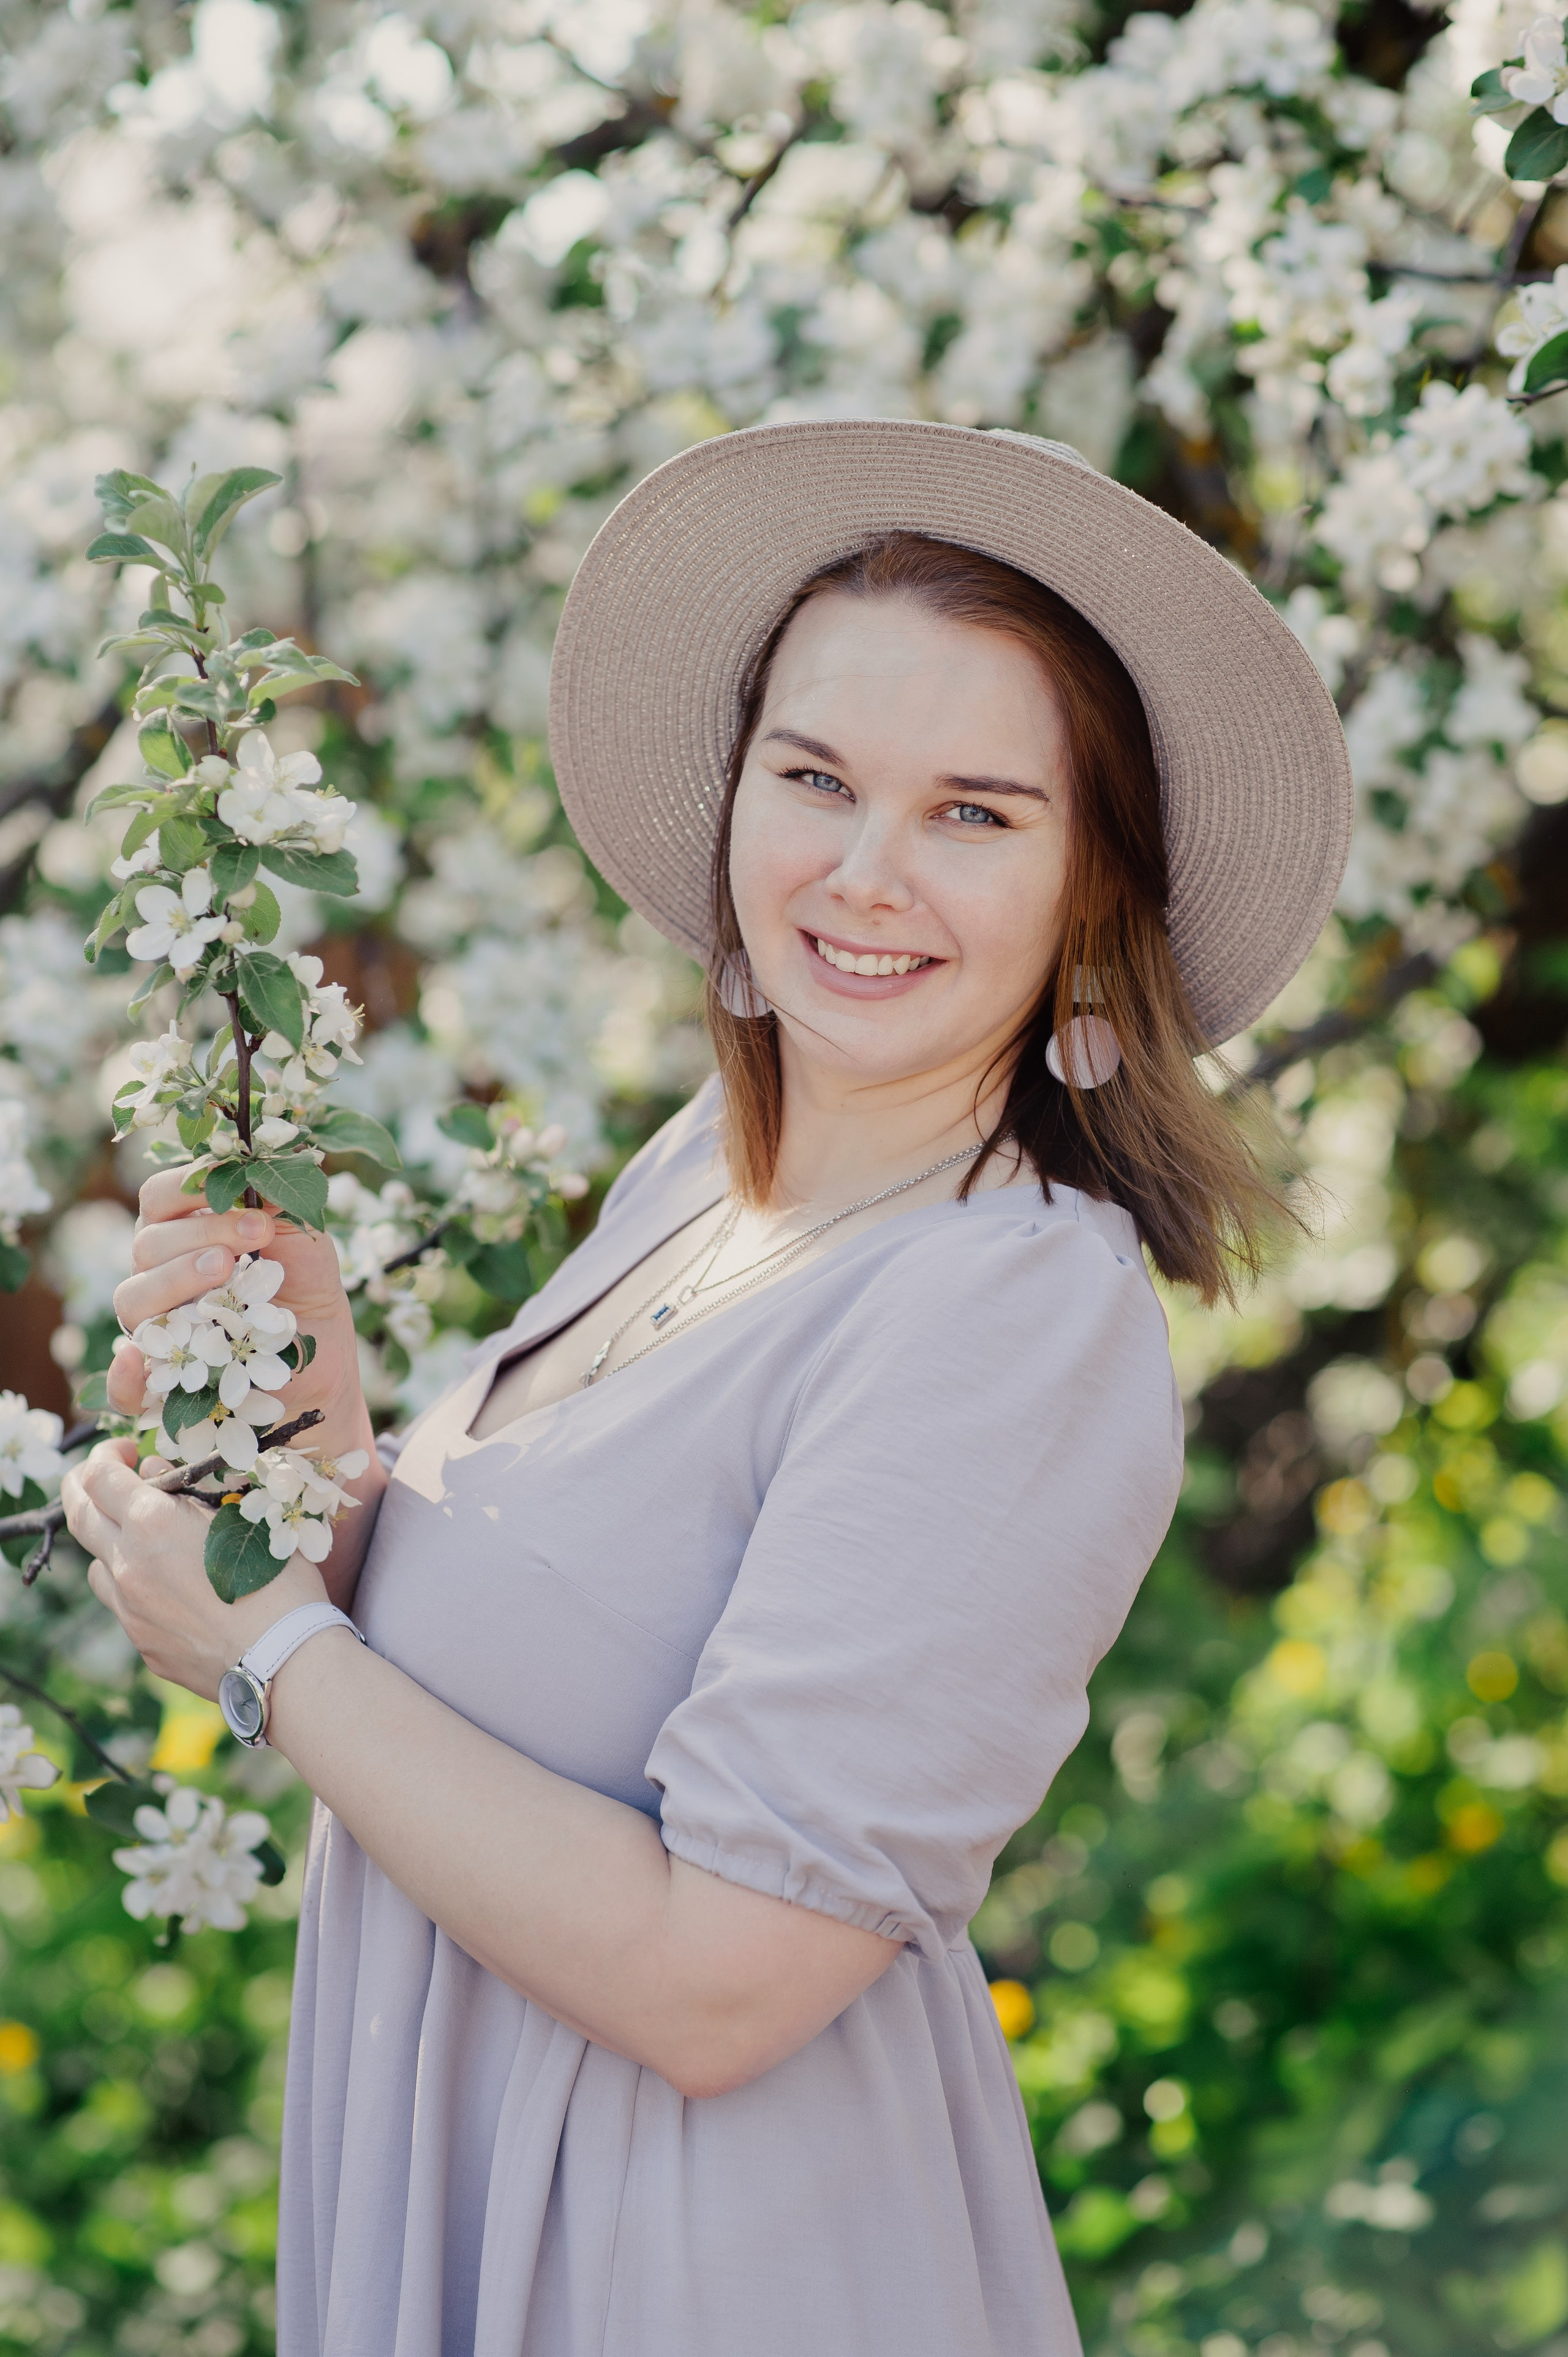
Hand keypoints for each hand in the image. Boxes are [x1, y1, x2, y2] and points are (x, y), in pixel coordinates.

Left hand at [61, 1439, 327, 1700]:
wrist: (285, 1658)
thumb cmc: (278, 1579)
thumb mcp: (242, 1517)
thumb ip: (188, 1493)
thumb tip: (153, 1472)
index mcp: (152, 1523)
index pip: (99, 1476)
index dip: (106, 1454)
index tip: (125, 1451)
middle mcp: (128, 1565)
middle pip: (78, 1515)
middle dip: (83, 1487)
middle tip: (100, 1477)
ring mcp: (129, 1610)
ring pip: (97, 1565)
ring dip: (110, 1543)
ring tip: (145, 1541)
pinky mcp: (143, 1644)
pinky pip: (124, 1605)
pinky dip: (135, 1586)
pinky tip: (174, 1590)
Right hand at [107, 1167, 361, 1437]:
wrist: (326, 1360)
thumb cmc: (307, 1288)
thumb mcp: (304, 1238)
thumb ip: (278, 1203)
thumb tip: (258, 1168)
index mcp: (184, 1233)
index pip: (158, 1199)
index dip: (190, 1188)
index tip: (245, 1195)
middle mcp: (161, 1276)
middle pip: (147, 1244)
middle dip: (201, 1233)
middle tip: (256, 1235)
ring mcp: (161, 1327)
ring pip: (133, 1300)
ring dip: (175, 1279)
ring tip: (225, 1271)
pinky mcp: (167, 1381)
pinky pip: (127, 1385)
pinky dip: (126, 1375)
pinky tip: (139, 1360)